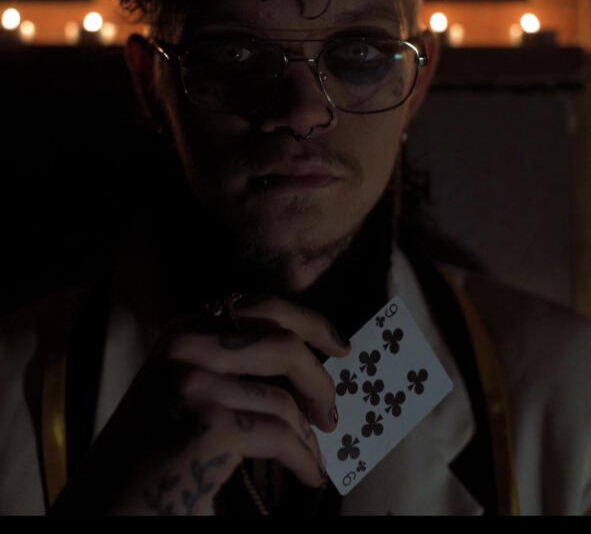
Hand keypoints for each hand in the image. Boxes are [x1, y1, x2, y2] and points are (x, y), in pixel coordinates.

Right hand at [49, 294, 350, 515]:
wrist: (104, 504)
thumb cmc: (153, 449)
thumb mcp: (184, 384)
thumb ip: (230, 360)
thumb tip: (304, 359)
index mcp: (184, 330)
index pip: (261, 308)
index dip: (310, 323)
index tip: (337, 346)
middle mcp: (187, 347)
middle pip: (283, 344)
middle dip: (319, 380)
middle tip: (331, 412)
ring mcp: (196, 384)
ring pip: (284, 400)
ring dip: (309, 434)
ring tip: (312, 455)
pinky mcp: (209, 426)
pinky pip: (281, 437)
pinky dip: (304, 459)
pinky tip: (308, 475)